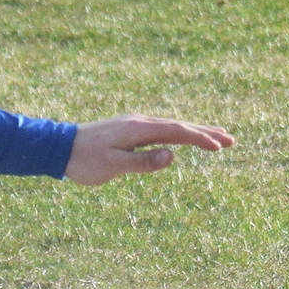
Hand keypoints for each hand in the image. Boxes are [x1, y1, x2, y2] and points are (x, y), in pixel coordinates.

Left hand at [64, 116, 233, 184]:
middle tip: (231, 140)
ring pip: (171, 127)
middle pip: (178, 125)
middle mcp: (138, 123)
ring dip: (195, 132)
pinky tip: (184, 139)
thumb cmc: (83, 160)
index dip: (200, 138)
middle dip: (205, 132)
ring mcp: (134, 125)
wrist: (57, 147)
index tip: (220, 146)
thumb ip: (142, 162)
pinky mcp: (129, 131)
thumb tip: (173, 156)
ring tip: (217, 138)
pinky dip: (179, 134)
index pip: (176, 131)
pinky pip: (161, 130)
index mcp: (137, 129)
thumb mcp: (112, 166)